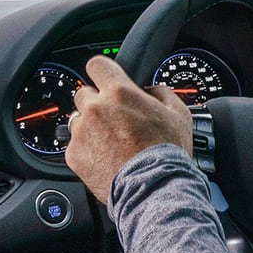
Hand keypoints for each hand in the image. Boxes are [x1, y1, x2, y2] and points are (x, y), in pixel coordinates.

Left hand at [65, 55, 192, 203]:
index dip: (103, 72)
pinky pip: (75, 145)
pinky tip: (106, 159)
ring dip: (91, 127)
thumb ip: (161, 93)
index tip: (106, 79)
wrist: (154, 188)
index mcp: (120, 93)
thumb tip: (152, 89)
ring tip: (112, 144)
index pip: (97, 65)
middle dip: (97, 103)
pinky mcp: (74, 155)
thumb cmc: (167, 154)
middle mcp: (96, 108)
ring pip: (78, 120)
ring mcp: (82, 132)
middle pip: (84, 93)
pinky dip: (87, 150)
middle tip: (115, 120)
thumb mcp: (179, 114)